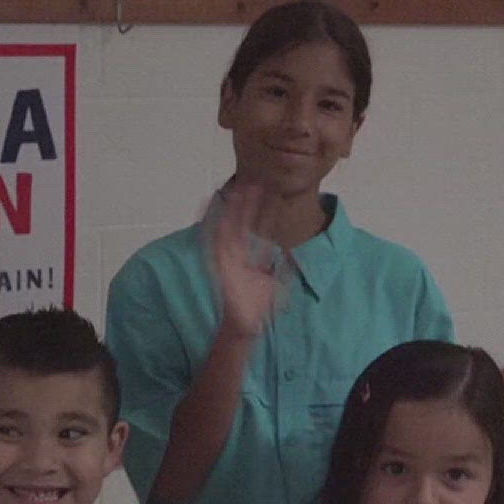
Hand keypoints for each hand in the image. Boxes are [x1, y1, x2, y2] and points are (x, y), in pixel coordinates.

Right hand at [208, 182, 280, 338]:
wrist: (246, 324)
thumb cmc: (257, 308)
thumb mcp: (277, 285)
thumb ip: (283, 271)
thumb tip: (293, 260)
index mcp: (251, 255)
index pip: (260, 227)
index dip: (267, 210)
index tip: (273, 193)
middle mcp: (239, 252)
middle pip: (244, 221)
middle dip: (249, 201)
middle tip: (255, 180)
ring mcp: (228, 256)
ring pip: (229, 225)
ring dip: (231, 207)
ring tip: (235, 187)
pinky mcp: (218, 262)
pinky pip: (212, 238)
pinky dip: (209, 222)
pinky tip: (209, 206)